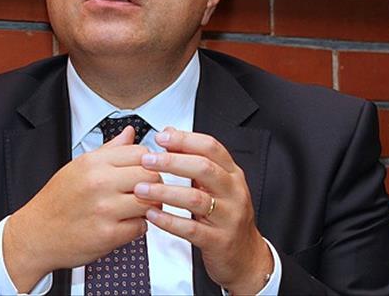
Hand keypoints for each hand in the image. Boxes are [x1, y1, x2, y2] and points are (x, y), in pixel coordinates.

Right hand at [3, 126, 161, 291]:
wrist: (36, 235)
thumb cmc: (57, 201)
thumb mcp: (79, 166)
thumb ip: (110, 150)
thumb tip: (130, 133)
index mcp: (93, 163)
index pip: (140, 153)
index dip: (149, 162)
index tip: (146, 170)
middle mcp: (99, 183)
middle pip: (150, 175)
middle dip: (154, 183)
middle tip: (146, 190)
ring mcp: (105, 209)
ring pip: (150, 201)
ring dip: (149, 206)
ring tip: (138, 207)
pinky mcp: (108, 235)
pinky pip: (141, 226)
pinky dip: (139, 226)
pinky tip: (127, 223)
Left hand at [135, 127, 272, 294]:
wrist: (246, 256)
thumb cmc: (227, 216)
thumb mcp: (216, 184)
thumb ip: (193, 158)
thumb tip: (170, 133)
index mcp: (232, 174)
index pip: (211, 147)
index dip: (185, 140)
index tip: (162, 137)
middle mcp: (233, 192)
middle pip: (204, 168)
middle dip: (172, 162)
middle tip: (147, 160)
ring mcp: (228, 216)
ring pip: (196, 199)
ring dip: (165, 192)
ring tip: (142, 189)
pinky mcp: (218, 240)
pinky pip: (191, 229)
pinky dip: (169, 221)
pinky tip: (152, 215)